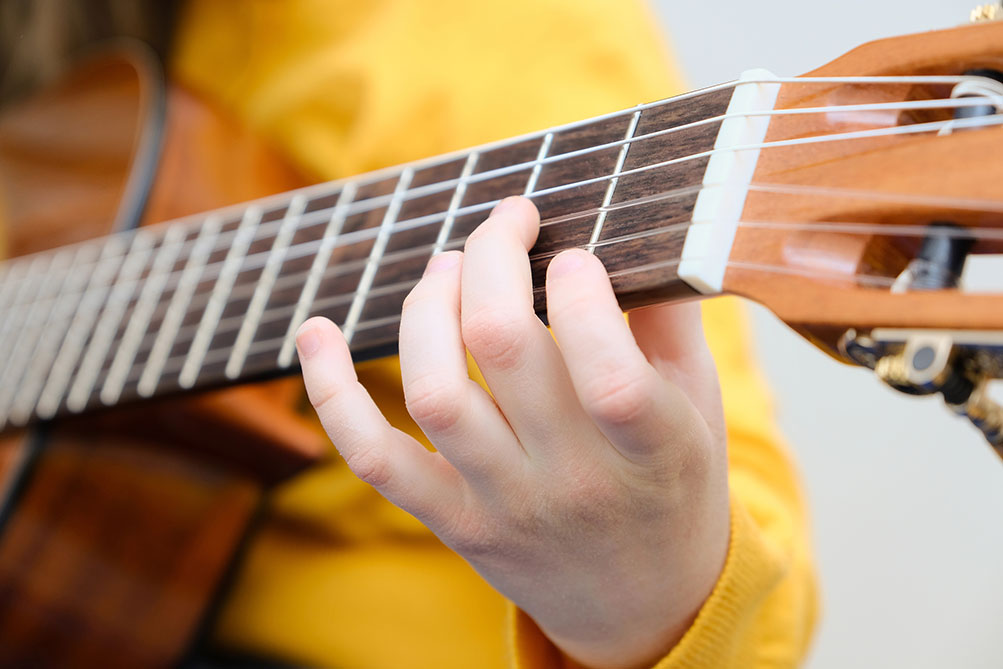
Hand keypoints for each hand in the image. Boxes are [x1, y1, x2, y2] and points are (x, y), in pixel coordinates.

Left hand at [296, 196, 729, 668]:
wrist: (644, 604)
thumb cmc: (673, 485)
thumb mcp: (700, 405)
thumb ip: (672, 320)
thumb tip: (636, 230)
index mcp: (653, 451)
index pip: (606, 372)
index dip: (578, 292)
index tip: (571, 255)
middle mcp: (573, 482)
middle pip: (503, 347)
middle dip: (492, 257)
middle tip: (505, 223)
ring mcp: (505, 504)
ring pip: (434, 391)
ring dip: (426, 308)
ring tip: (446, 268)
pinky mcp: (454, 520)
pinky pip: (375, 457)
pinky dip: (333, 393)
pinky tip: (315, 333)